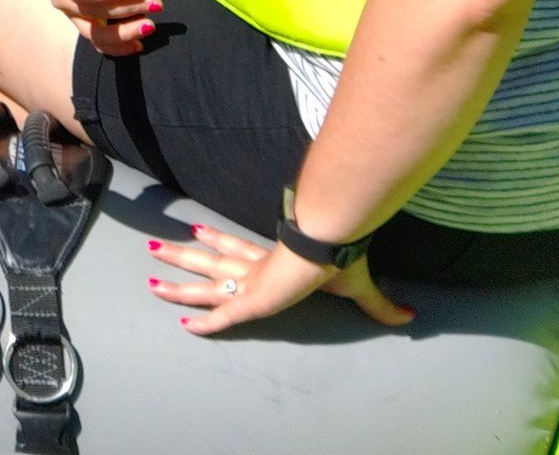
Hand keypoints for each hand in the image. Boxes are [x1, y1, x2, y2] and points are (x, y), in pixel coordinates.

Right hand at [41, 0, 159, 55]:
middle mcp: (62, 0)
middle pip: (92, 12)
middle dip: (126, 9)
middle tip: (156, 3)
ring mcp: (73, 15)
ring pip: (95, 35)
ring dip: (123, 34)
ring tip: (150, 26)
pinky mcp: (85, 24)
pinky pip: (98, 43)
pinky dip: (117, 48)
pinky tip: (138, 44)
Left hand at [146, 223, 414, 333]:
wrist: (330, 244)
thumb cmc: (341, 258)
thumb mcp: (359, 287)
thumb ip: (379, 304)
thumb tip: (410, 315)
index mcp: (274, 260)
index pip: (238, 249)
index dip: (218, 243)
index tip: (198, 231)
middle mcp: (255, 269)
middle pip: (210, 262)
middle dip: (182, 257)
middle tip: (153, 248)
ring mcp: (251, 284)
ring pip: (206, 284)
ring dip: (177, 281)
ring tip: (148, 278)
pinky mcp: (254, 301)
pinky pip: (224, 316)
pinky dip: (206, 322)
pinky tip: (185, 326)